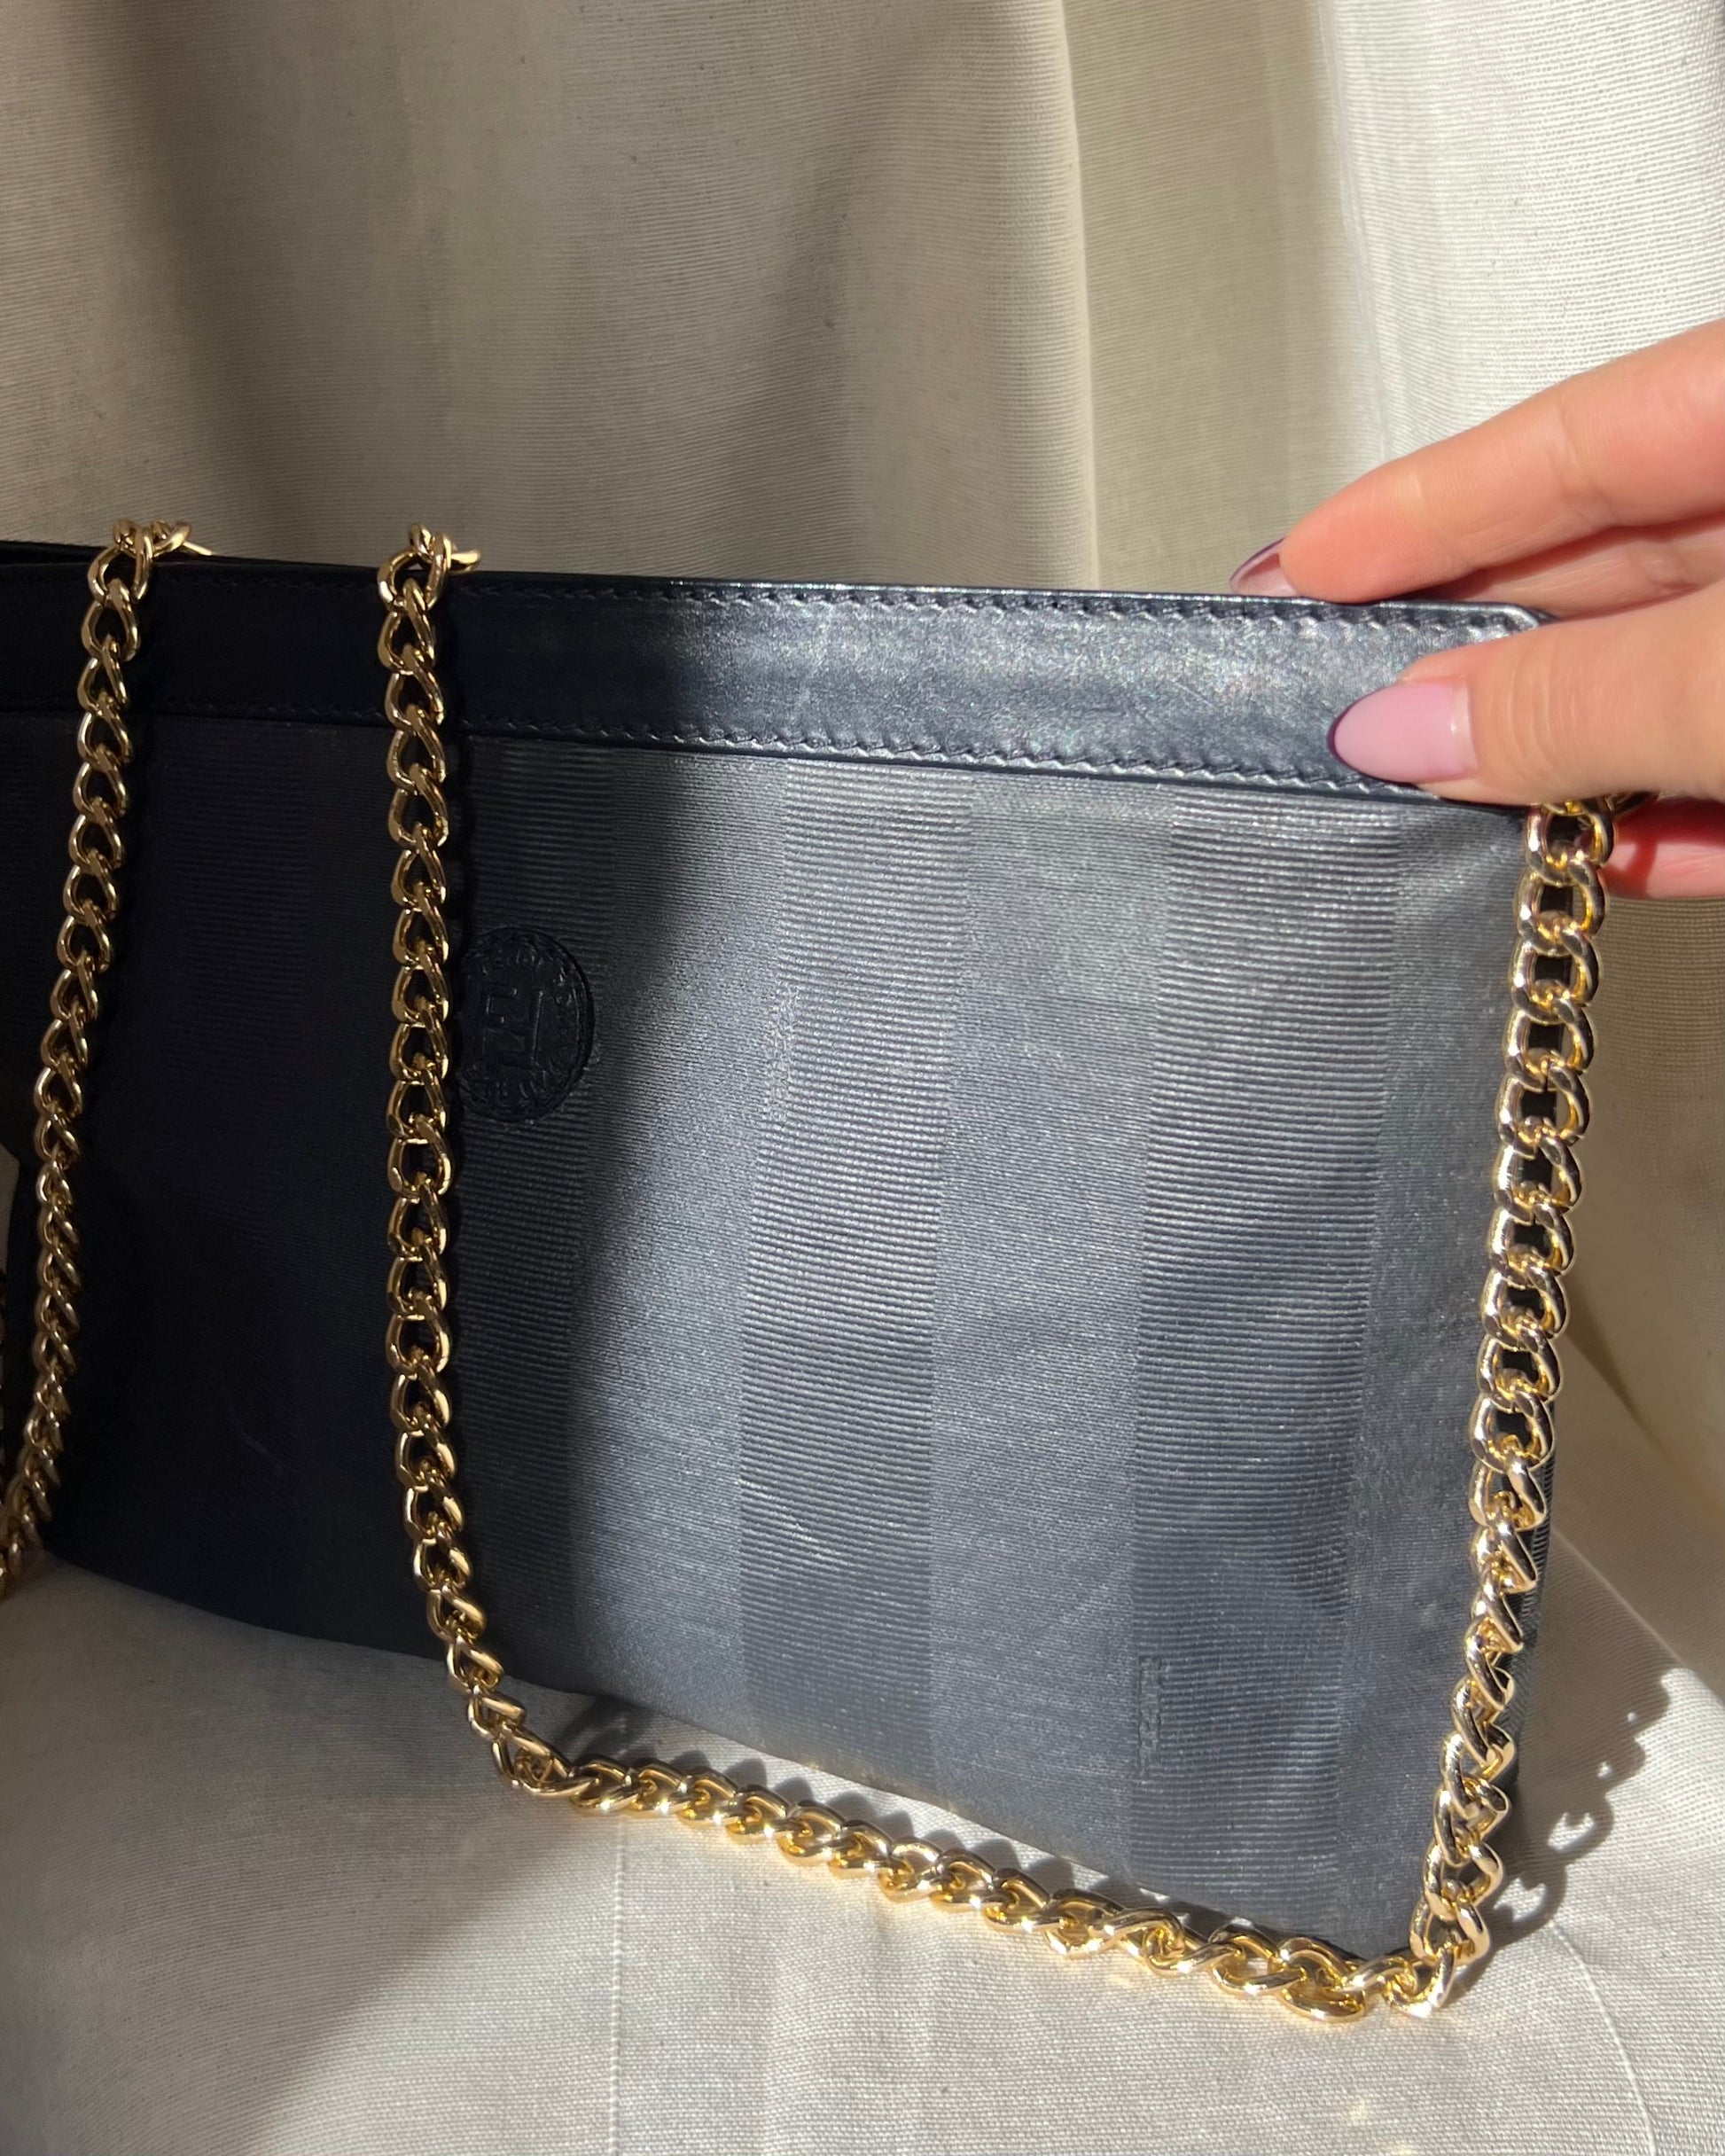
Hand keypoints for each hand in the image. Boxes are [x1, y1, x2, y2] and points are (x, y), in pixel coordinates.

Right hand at [1229, 319, 1724, 897]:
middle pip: (1606, 562)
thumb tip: (1409, 728)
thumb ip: (1573, 697)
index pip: (1569, 437)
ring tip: (1443, 794)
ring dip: (1558, 752)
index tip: (1301, 565)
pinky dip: (1665, 813)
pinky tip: (1591, 848)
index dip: (1417, 509)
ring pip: (1667, 675)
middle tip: (1347, 699)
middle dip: (1469, 647)